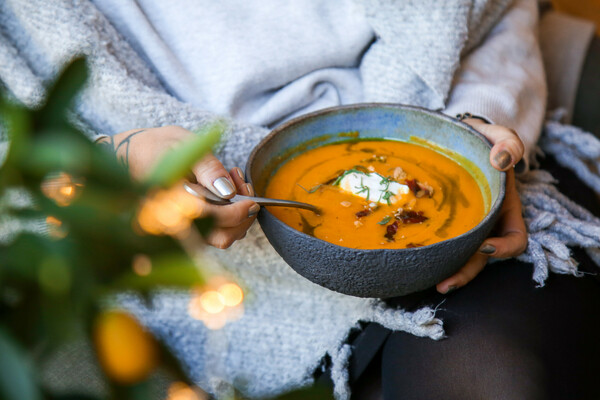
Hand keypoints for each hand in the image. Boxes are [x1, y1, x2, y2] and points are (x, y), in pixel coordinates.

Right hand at [98, 126, 258, 248]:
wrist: (125, 157)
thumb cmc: (154, 147)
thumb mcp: (180, 143)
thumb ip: (207, 166)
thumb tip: (229, 192)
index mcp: (167, 202)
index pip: (210, 219)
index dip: (237, 212)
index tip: (252, 199)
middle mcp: (172, 224)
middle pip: (221, 237)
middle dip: (243, 215)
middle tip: (242, 183)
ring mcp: (179, 231)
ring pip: (221, 238)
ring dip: (239, 214)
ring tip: (232, 180)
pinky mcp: (186, 230)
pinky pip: (215, 232)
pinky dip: (230, 215)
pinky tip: (226, 190)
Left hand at [436, 119, 526, 293]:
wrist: (456, 138)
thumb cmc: (482, 140)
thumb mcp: (498, 136)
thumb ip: (507, 143)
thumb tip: (502, 160)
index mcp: (503, 209)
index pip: (515, 239)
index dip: (504, 249)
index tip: (485, 245)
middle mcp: (484, 224)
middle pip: (480, 259)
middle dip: (464, 272)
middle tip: (444, 283)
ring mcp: (460, 226)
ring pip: (456, 256)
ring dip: (443, 271)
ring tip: (426, 282)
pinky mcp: (438, 223)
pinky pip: (435, 242)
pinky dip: (425, 252)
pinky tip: (407, 258)